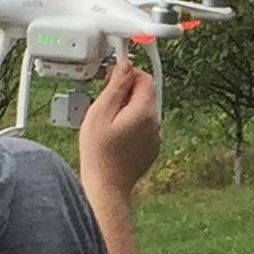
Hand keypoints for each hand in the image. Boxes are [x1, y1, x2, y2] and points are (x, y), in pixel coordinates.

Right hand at [75, 55, 160, 201]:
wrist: (106, 187)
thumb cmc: (99, 153)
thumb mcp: (100, 113)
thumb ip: (115, 86)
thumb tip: (126, 65)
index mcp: (144, 112)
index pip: (145, 78)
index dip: (128, 73)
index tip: (111, 78)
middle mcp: (154, 123)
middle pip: (144, 94)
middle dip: (125, 92)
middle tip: (104, 100)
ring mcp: (154, 137)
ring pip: (142, 111)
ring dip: (127, 109)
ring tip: (106, 122)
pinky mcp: (150, 149)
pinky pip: (142, 128)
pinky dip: (130, 125)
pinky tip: (114, 136)